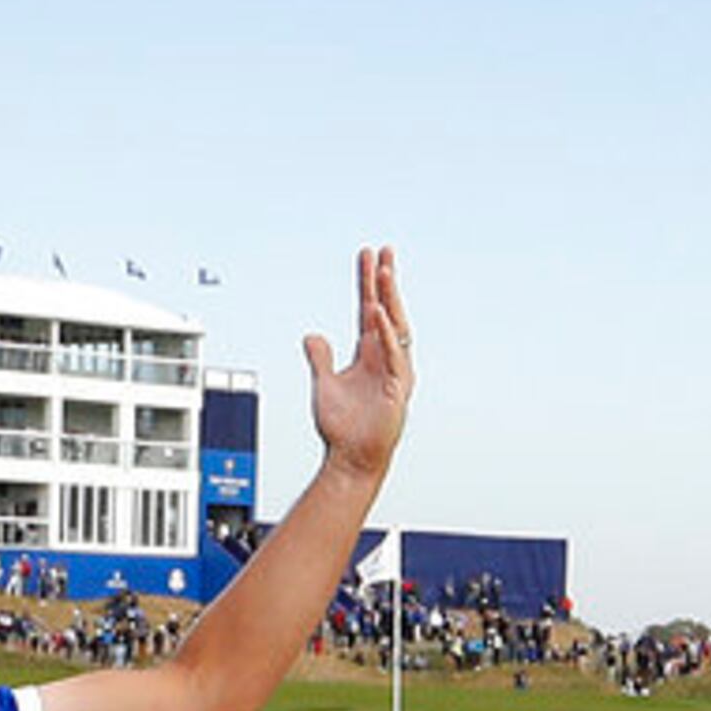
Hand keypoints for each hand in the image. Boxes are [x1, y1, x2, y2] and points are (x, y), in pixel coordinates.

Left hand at [307, 245, 409, 478]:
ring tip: (385, 273)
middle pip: (386, 311)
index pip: (369, 310)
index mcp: (368, 354)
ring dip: (389, 299)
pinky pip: (392, 355)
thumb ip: (320, 357)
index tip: (368, 258)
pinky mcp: (397, 389)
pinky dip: (385, 334)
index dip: (367, 284)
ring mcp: (394, 372)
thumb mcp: (324, 383)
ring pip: (395, 328)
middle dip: (385, 282)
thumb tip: (313, 336)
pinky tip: (378, 313)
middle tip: (384, 252)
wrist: (352, 459)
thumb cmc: (342, 428)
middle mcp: (384, 359)